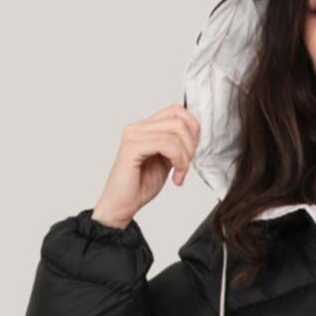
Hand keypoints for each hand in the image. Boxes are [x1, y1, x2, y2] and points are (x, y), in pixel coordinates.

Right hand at [91, 104, 200, 227]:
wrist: (121, 205)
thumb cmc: (140, 186)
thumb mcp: (166, 161)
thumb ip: (176, 146)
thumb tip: (195, 137)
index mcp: (146, 127)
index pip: (177, 110)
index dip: (193, 129)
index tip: (192, 152)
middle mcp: (138, 127)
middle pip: (179, 120)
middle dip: (191, 146)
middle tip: (186, 167)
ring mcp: (133, 135)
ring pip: (175, 132)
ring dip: (185, 157)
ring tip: (180, 174)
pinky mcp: (132, 148)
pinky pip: (165, 144)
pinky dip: (178, 161)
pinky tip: (175, 178)